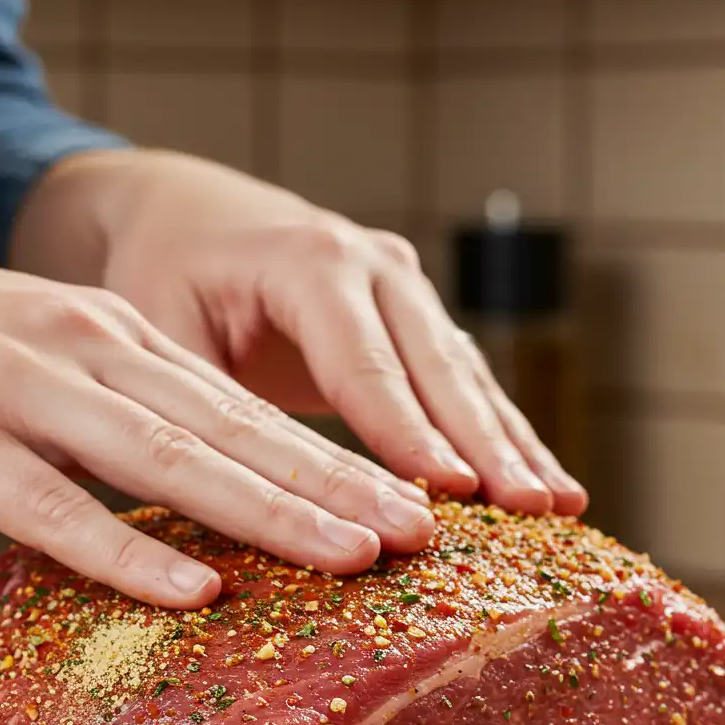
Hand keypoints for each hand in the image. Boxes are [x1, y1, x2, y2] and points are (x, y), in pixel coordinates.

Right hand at [0, 247, 435, 606]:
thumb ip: (137, 412)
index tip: (416, 504)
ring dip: (266, 511)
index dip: (338, 458)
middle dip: (334, 485)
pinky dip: (126, 551)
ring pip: (165, 461)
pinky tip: (195, 591)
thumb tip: (226, 488)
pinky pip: (50, 509)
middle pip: (233, 431)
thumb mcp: (60, 360)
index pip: (250, 408)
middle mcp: (90, 357)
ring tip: (352, 557)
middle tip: (420, 535)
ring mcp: (22, 396)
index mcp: (124, 342)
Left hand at [12, 150, 587, 516]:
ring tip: (560, 506)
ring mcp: (403, 286)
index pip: (365, 364)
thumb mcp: (164, 330)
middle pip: (437, 367)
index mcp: (308, 262)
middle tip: (531, 509)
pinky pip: (465, 380)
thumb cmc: (167, 273)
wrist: (191, 215)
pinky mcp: (415, 318)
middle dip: (486, 444)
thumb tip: (236, 500)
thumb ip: (205, 404)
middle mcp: (372, 265)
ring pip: (466, 374)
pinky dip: (502, 433)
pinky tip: (543, 482)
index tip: (450, 494)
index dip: (408, 434)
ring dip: (513, 443)